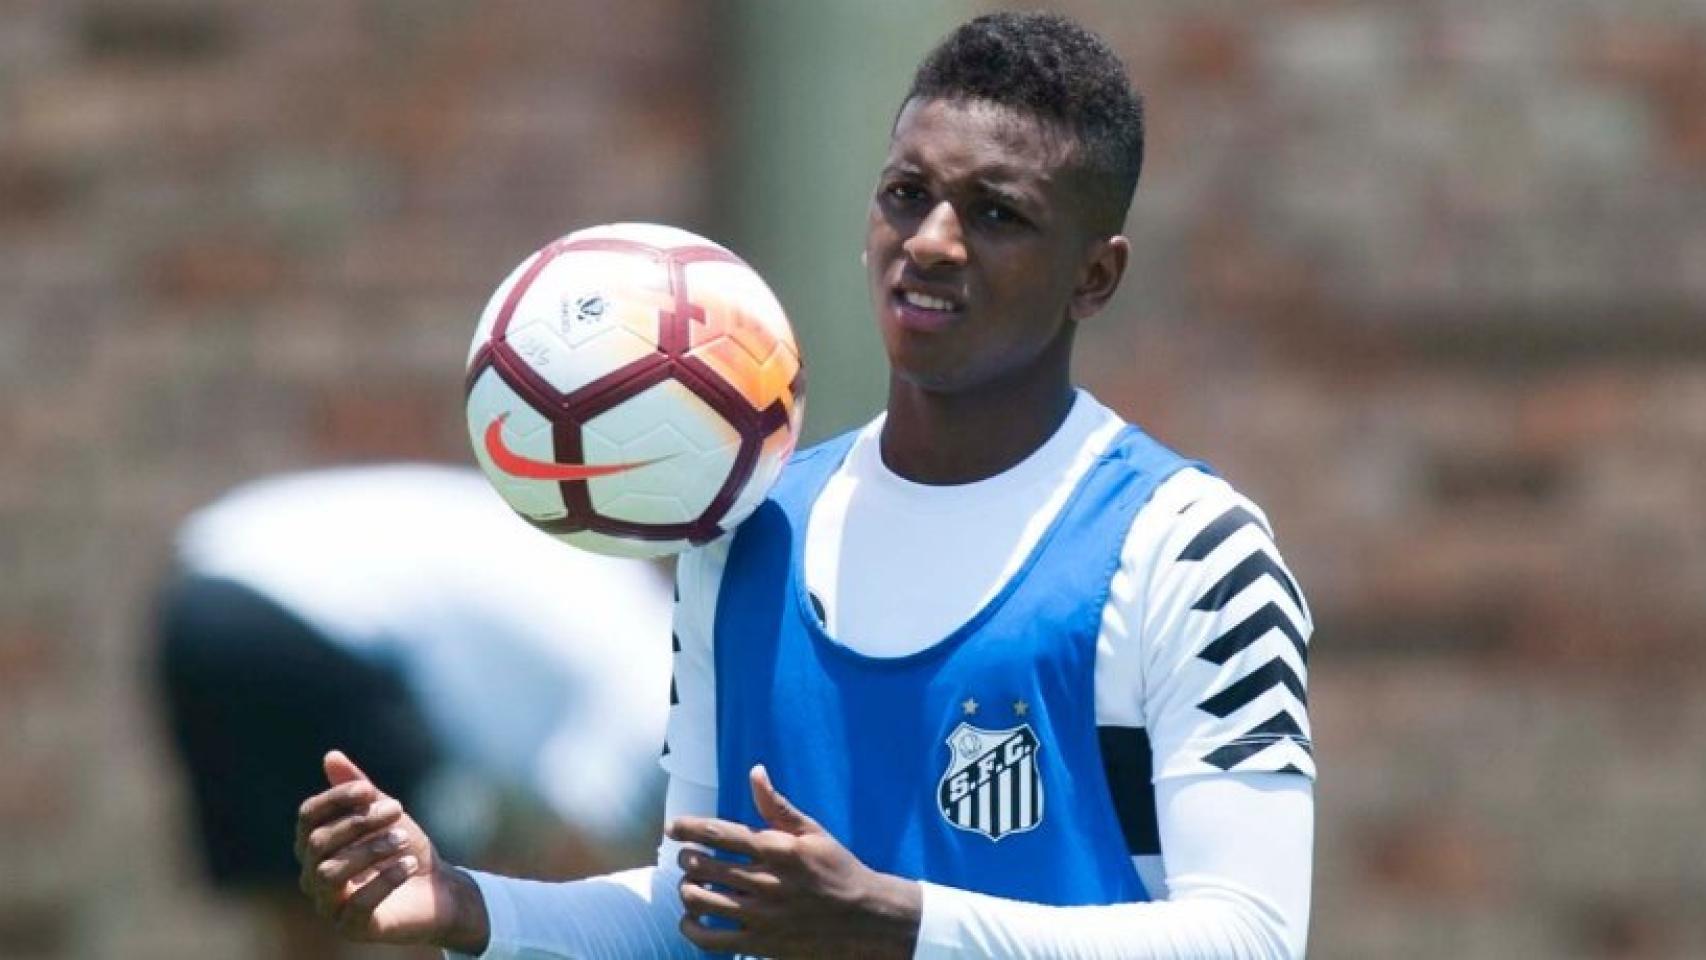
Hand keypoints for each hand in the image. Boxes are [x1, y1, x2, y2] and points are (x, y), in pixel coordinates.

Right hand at [294, 751, 488, 952]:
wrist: (437, 891)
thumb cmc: (404, 850)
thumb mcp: (386, 815)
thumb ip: (360, 791)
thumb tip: (331, 755)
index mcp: (316, 845)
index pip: (308, 816)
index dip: (335, 799)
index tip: (369, 790)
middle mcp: (312, 876)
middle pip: (318, 842)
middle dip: (358, 822)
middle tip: (397, 810)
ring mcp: (329, 905)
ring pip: (329, 873)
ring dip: (370, 850)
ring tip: (403, 840)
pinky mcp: (351, 927)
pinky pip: (357, 904)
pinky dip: (385, 880)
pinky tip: (409, 865)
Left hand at [667, 765, 921, 958]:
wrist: (866, 920)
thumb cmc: (839, 870)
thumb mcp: (814, 833)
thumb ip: (777, 806)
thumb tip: (755, 772)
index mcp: (777, 849)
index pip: (721, 833)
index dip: (690, 828)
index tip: (673, 827)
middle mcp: (766, 882)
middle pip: (703, 866)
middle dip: (686, 859)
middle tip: (688, 858)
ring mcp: (761, 916)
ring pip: (700, 901)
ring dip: (687, 890)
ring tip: (691, 886)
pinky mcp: (760, 944)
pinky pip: (709, 939)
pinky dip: (691, 928)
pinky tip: (693, 919)